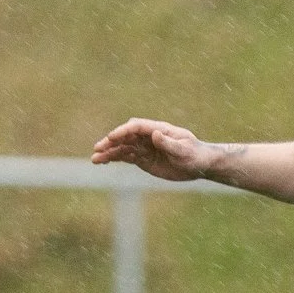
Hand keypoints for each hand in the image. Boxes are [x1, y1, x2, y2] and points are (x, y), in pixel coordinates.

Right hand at [90, 118, 221, 182]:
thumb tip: (154, 134)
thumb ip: (169, 143)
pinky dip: (114, 159)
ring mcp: (144, 148)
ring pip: (123, 148)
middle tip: (98, 149)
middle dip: (111, 142)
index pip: (136, 128)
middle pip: (125, 137)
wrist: (199, 165)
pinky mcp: (143, 159)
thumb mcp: (183, 150)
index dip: (123, 132)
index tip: (112, 138)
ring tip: (94, 160)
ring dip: (109, 153)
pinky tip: (103, 162)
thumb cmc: (194, 155)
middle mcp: (148, 137)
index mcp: (158, 129)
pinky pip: (126, 157)